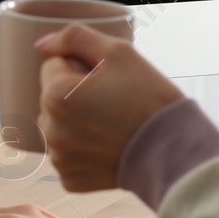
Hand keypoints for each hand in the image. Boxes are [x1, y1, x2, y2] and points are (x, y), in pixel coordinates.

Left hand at [36, 23, 183, 192]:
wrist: (175, 151)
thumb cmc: (149, 98)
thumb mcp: (118, 52)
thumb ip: (74, 37)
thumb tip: (43, 44)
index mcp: (55, 95)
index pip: (52, 67)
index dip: (80, 69)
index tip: (105, 81)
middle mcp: (50, 130)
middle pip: (51, 99)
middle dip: (73, 96)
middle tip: (111, 103)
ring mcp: (59, 158)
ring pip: (58, 128)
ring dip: (74, 124)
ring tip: (110, 126)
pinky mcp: (70, 180)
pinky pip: (68, 156)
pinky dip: (83, 151)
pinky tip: (107, 148)